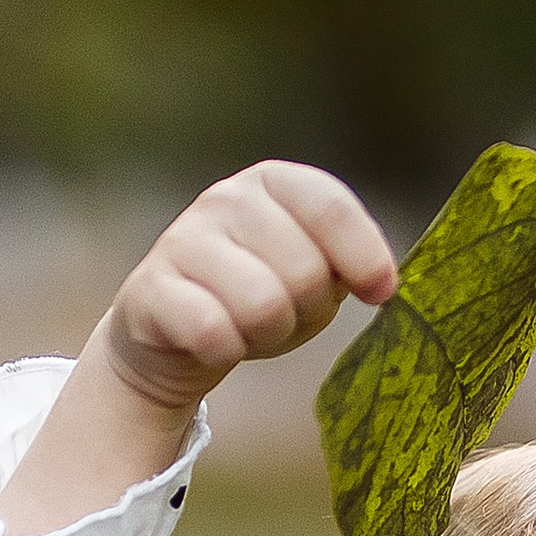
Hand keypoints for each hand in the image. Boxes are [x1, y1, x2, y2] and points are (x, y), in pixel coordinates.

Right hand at [0, 162, 394, 531]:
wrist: (175, 334)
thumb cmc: (261, 296)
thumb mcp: (315, 273)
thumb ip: (349, 263)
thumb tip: (386, 281)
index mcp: (273, 183)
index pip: (329, 205)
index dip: (363, 254)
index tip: (380, 294)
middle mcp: (226, 199)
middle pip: (304, 270)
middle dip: (305, 310)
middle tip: (286, 315)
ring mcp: (183, 240)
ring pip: (262, 305)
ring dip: (267, 335)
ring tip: (250, 329)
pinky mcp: (149, 288)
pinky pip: (212, 331)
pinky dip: (226, 351)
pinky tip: (215, 343)